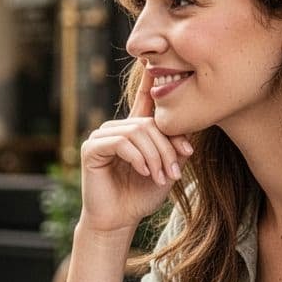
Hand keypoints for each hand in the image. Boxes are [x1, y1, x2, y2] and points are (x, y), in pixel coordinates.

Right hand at [77, 62, 193, 233]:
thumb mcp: (167, 170)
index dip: (150, 81)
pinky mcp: (92, 149)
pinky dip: (137, 157)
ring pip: (137, 133)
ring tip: (162, 177)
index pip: (144, 100)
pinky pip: (120, 143)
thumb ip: (176, 149)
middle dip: (167, 147)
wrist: (119, 221)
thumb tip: (189, 131)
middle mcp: (116, 129)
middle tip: (175, 172)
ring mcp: (102, 137)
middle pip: (149, 124)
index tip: (155, 61)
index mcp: (133, 130)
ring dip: (155, 156)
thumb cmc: (141, 196)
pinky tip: (145, 172)